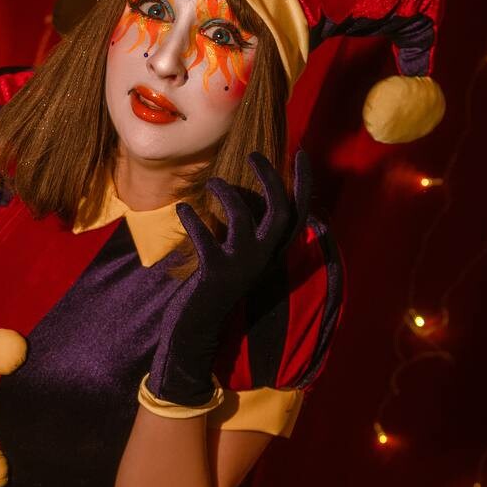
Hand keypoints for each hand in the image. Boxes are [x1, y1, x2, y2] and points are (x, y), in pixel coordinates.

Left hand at [147, 151, 311, 405]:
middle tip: (253, 154)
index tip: (302, 151)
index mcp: (271, 255)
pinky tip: (183, 209)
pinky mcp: (214, 275)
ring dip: (227, 194)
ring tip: (212, 182)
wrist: (196, 334)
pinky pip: (206, 239)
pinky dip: (193, 220)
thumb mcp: (238, 260)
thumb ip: (246, 232)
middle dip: (270, 178)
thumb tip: (245, 194)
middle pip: (280, 211)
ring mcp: (240, 268)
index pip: (299, 215)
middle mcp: (263, 260)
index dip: (304, 183)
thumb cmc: (214, 292)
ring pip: (243, 219)